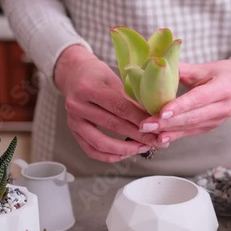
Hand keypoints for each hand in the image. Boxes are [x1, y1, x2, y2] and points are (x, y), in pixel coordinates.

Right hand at [54, 45, 164, 161]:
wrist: (73, 75)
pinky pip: (92, 151)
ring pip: (101, 143)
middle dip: (138, 136)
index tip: (157, 126)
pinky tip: (126, 154)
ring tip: (144, 148)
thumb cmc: (96, 75)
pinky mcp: (73, 132)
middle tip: (157, 141)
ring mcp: (73, 121)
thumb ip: (129, 98)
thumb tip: (153, 117)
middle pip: (113, 125)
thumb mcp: (114, 79)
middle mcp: (77, 105)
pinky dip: (110, 156)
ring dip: (126, 149)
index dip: (139, 119)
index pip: (119, 107)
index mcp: (89, 87)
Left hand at [139, 54, 230, 143]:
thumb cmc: (223, 73)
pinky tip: (159, 138)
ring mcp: (217, 120)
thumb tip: (157, 66)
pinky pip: (190, 133)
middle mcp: (222, 107)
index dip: (180, 106)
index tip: (161, 112)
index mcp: (223, 88)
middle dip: (166, 123)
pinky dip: (174, 135)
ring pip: (190, 127)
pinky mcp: (210, 127)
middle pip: (192, 117)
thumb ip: (184, 69)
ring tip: (147, 131)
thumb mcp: (206, 67)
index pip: (198, 99)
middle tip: (145, 124)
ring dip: (167, 131)